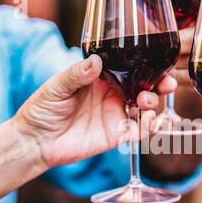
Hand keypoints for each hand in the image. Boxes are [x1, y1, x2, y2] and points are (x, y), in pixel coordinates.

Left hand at [14, 55, 174, 169]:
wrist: (35, 141)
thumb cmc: (42, 109)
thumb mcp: (57, 87)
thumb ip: (76, 74)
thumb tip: (95, 61)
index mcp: (101, 78)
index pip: (129, 68)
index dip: (146, 65)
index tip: (157, 63)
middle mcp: (112, 94)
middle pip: (144, 86)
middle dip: (160, 84)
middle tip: (166, 84)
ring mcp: (115, 115)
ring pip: (145, 108)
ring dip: (154, 104)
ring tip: (146, 103)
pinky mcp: (115, 135)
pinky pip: (138, 131)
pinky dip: (148, 127)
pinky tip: (148, 122)